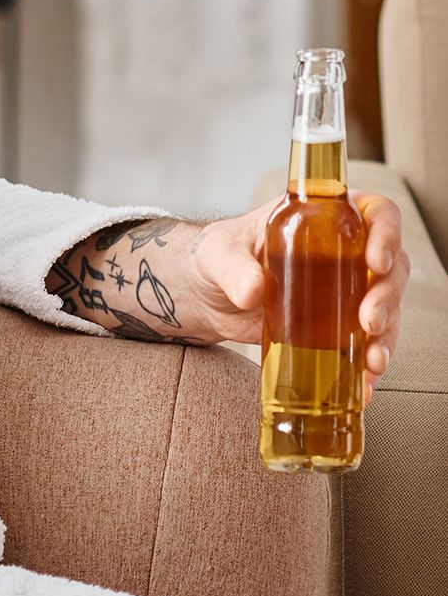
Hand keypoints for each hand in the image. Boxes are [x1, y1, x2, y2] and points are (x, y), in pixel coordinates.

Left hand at [183, 195, 408, 402]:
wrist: (204, 297)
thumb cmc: (214, 258)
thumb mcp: (217, 255)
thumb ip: (233, 269)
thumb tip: (252, 291)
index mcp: (319, 219)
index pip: (373, 212)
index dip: (386, 232)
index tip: (377, 260)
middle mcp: (342, 253)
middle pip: (391, 267)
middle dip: (387, 296)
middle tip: (369, 322)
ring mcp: (342, 291)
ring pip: (386, 309)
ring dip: (386, 336)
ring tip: (372, 363)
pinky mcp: (335, 327)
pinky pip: (365, 343)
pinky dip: (368, 365)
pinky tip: (363, 384)